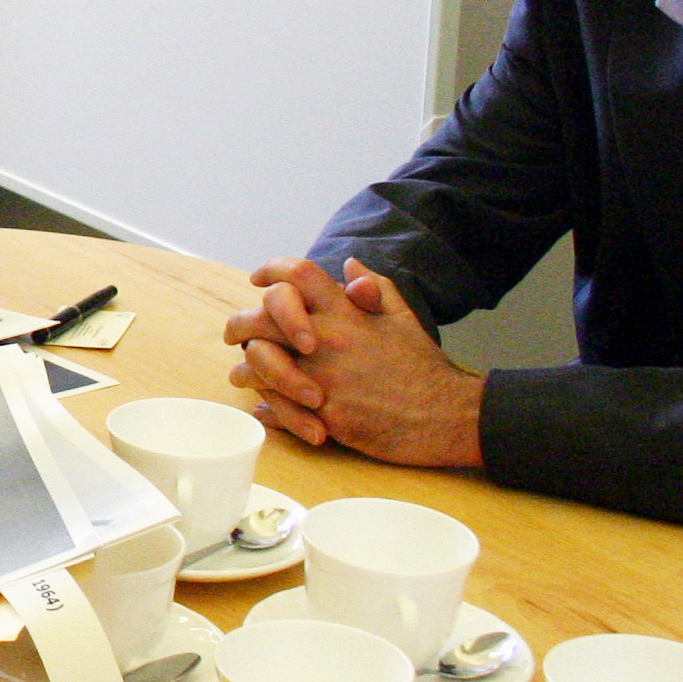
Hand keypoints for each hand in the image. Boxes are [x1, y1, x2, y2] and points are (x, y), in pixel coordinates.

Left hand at [224, 257, 485, 467]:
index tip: (258, 277)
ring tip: (241, 374)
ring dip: (246, 368)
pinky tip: (263, 404)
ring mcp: (322, 377)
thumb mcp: (403, 318)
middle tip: (236, 334)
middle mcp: (328, 339)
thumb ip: (374, 289)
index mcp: (346, 313)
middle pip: (262, 317)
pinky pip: (276, 405)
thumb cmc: (424, 368)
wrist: (445, 417)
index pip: (299, 274)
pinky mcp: (322, 414)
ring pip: (260, 363)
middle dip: (241, 324)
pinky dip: (265, 404)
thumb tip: (349, 265)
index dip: (272, 269)